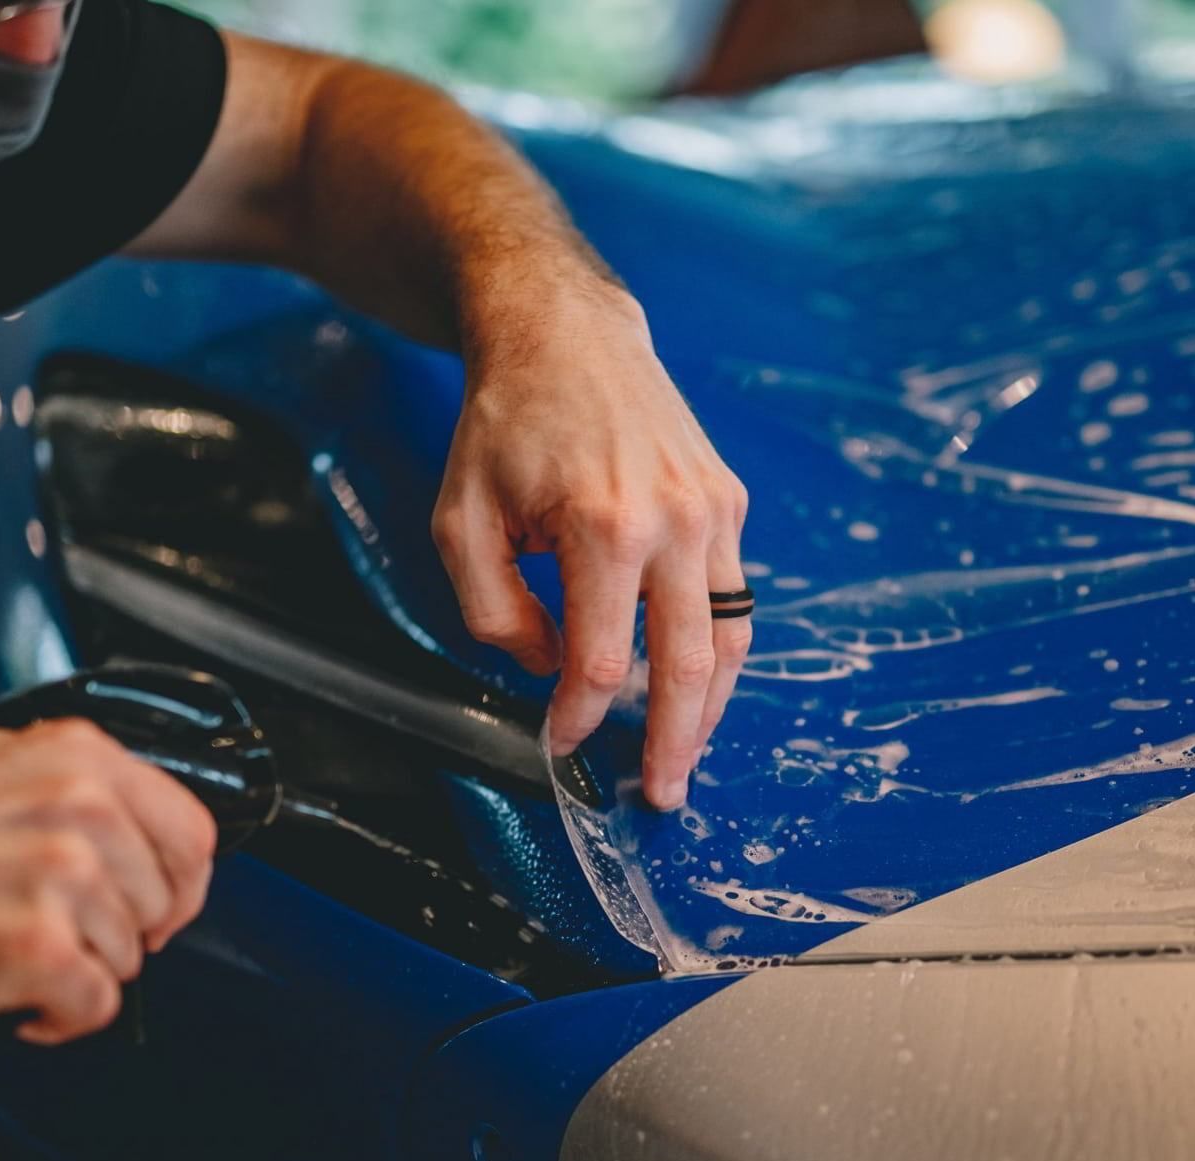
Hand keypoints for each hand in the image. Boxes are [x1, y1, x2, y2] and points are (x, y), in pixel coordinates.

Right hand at [0, 720, 216, 1043]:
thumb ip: (63, 782)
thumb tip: (121, 815)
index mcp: (76, 759)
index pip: (193, 830)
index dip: (177, 882)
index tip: (155, 905)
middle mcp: (81, 811)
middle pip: (164, 902)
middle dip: (117, 931)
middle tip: (54, 933)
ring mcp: (64, 880)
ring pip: (130, 957)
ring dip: (78, 972)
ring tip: (10, 955)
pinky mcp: (39, 950)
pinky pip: (96, 1006)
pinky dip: (58, 1018)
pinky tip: (11, 995)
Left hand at [432, 280, 749, 808]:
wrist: (564, 333)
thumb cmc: (504, 425)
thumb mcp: (461, 522)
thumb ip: (495, 612)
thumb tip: (550, 667)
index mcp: (603, 526)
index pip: (598, 661)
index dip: (578, 719)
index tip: (560, 746)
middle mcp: (674, 520)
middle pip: (688, 665)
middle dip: (674, 742)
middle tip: (661, 794)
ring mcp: (711, 509)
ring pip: (730, 637)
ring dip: (711, 708)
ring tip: (687, 755)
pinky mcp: (727, 499)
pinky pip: (733, 596)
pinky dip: (715, 650)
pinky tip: (692, 684)